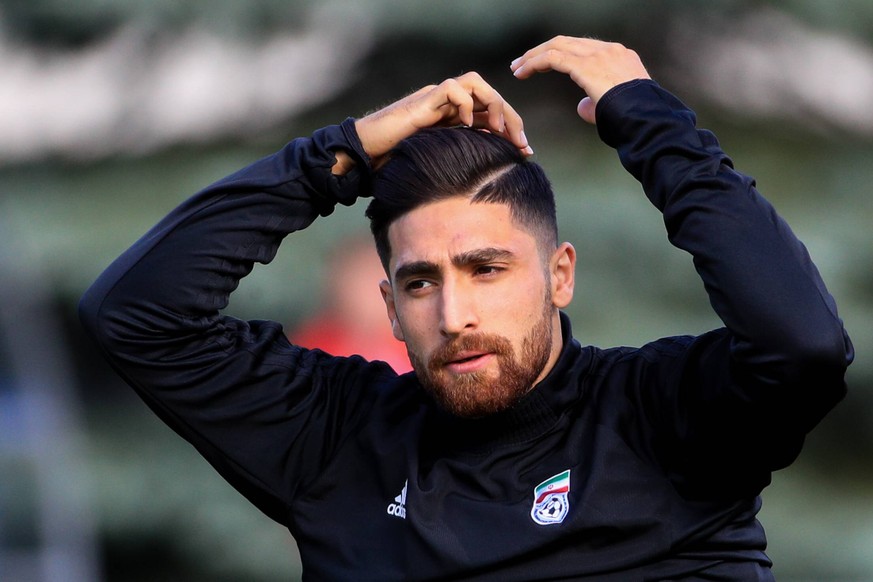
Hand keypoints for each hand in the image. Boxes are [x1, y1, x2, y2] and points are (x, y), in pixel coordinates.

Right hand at [353, 72, 531, 168]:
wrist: (365, 153)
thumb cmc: (395, 164)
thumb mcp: (437, 166)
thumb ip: (458, 167)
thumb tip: (486, 187)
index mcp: (453, 118)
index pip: (491, 113)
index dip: (512, 129)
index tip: (526, 153)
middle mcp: (447, 104)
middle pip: (489, 96)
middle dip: (512, 118)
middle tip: (522, 145)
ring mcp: (435, 99)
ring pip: (475, 83)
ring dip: (494, 105)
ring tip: (500, 131)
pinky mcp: (423, 100)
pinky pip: (453, 88)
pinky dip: (466, 104)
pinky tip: (468, 126)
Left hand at [510, 36, 649, 123]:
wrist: (645, 117)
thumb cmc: (633, 118)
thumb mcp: (615, 106)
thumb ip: (596, 102)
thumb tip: (582, 105)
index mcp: (619, 57)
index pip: (584, 49)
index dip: (562, 55)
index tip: (545, 65)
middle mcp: (609, 50)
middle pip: (568, 42)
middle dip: (542, 51)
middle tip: (523, 63)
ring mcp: (598, 55)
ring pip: (557, 45)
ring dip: (534, 56)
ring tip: (517, 67)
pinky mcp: (586, 65)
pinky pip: (553, 58)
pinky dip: (535, 63)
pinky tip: (523, 72)